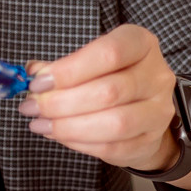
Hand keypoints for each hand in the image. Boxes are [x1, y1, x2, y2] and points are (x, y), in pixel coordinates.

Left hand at [16, 24, 181, 172]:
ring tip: (40, 123)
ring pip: (114, 124)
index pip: (110, 53)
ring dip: (69, 126)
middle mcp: (157, 75)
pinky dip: (79, 143)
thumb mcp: (90, 60)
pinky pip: (112, 147)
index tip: (38, 83)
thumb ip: (63, 66)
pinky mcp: (150, 140)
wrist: (144, 108)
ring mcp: (158, 110)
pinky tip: (58, 135)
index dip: (70, 70)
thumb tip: (34, 73)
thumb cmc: (112, 76)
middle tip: (32, 107)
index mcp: (141, 44)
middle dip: (61, 102)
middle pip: (109, 91)